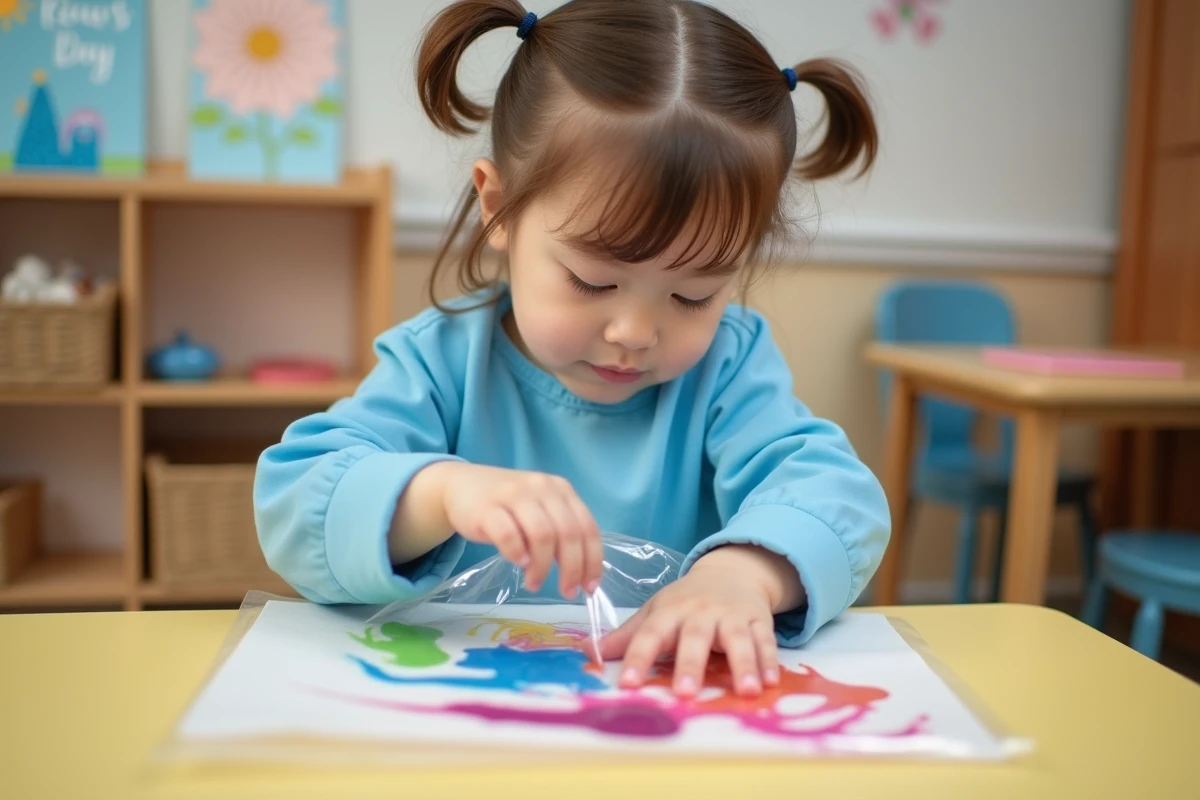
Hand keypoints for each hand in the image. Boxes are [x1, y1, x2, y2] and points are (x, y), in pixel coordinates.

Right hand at [439, 463, 602, 597]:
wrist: (460, 486)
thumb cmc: (507, 505)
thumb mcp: (540, 510)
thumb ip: (560, 532)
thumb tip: (580, 574)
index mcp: (561, 489)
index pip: (587, 527)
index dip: (592, 560)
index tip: (589, 587)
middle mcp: (541, 488)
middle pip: (568, 533)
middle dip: (571, 568)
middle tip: (567, 592)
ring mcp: (514, 495)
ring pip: (542, 534)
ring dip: (543, 566)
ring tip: (535, 583)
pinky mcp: (487, 508)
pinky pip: (508, 534)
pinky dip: (518, 553)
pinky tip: (519, 564)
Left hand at [599, 546, 790, 697]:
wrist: (730, 573)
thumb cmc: (686, 601)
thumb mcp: (655, 612)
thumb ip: (626, 636)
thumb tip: (584, 650)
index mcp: (669, 612)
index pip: (649, 635)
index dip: (637, 658)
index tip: (628, 684)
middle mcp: (700, 612)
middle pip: (695, 638)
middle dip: (690, 664)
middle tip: (685, 692)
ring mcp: (731, 615)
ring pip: (737, 639)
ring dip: (743, 664)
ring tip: (747, 691)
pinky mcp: (758, 620)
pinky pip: (765, 640)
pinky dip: (769, 660)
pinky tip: (771, 682)